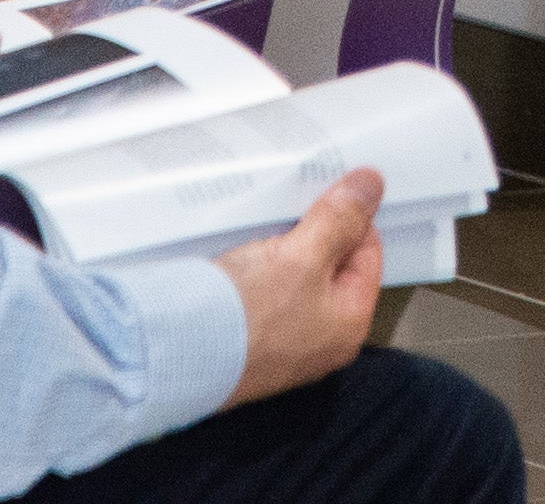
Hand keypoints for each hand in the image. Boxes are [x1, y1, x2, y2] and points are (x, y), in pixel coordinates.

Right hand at [214, 168, 392, 403]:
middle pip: (330, 264)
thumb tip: (370, 187)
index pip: (368, 251)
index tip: (333, 193)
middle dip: (313, 232)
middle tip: (292, 211)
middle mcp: (320, 338)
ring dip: (279, 249)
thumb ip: (340, 219)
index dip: (351, 217)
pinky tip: (240, 256)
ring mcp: (282, 340)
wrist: (175, 357)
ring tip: (262, 233)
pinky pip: (262, 292)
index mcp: (349, 323)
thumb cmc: (242, 324)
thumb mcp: (303, 256)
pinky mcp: (248, 337)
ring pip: (292, 276)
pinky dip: (254, 269)